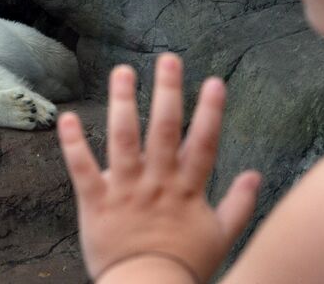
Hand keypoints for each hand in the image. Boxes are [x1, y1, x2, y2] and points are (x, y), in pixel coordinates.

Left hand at [58, 53, 261, 281]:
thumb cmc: (183, 265)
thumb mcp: (220, 237)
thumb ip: (239, 204)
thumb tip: (257, 175)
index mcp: (187, 189)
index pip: (204, 144)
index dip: (210, 112)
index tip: (214, 82)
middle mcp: (157, 182)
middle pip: (165, 131)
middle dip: (168, 92)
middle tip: (168, 60)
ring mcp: (126, 190)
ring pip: (125, 140)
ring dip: (123, 104)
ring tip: (122, 72)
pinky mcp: (96, 202)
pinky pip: (83, 169)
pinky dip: (74, 144)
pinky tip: (66, 118)